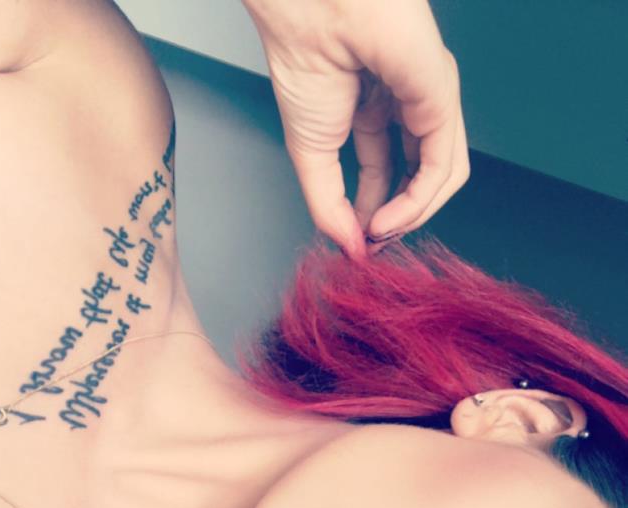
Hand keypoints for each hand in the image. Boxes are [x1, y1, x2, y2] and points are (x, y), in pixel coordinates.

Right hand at [242, 0, 469, 259]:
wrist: (307, 13)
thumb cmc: (303, 57)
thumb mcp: (310, 154)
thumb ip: (328, 207)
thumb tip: (348, 248)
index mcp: (374, 106)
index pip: (388, 173)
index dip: (373, 214)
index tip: (357, 243)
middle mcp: (407, 103)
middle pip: (420, 178)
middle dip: (397, 220)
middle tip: (372, 243)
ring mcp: (429, 99)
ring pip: (439, 177)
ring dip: (409, 218)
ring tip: (379, 233)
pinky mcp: (441, 96)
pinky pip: (441, 165)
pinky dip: (416, 203)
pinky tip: (389, 218)